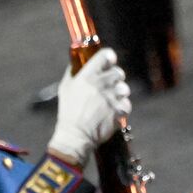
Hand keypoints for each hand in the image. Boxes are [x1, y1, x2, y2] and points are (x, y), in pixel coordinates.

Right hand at [46, 48, 131, 165]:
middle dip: (116, 77)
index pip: (105, 56)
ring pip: (125, 88)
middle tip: (110, 85)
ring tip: (111, 100)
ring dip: (119, 93)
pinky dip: (122, 108)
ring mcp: (111, 98)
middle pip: (118, 72)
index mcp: (87, 76)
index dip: (109, 57)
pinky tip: (113, 112)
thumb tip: (77, 61)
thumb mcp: (65, 88)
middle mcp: (101, 84)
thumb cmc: (68, 112)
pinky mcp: (118, 112)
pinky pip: (127, 104)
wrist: (76, 136)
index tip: (109, 61)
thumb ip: (72, 72)